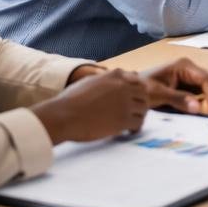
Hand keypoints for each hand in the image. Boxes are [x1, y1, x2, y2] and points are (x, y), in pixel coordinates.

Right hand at [32, 68, 148, 143]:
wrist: (64, 116)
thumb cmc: (70, 100)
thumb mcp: (89, 81)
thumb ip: (104, 80)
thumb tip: (110, 81)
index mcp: (115, 75)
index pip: (137, 80)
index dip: (136, 91)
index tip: (133, 100)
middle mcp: (123, 86)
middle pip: (143, 94)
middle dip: (140, 103)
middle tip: (135, 113)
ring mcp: (125, 102)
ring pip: (144, 108)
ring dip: (138, 116)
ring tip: (131, 124)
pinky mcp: (124, 119)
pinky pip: (138, 123)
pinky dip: (135, 128)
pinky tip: (128, 132)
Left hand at [140, 57, 207, 116]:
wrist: (128, 91)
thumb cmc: (139, 89)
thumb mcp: (156, 94)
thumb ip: (178, 100)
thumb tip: (198, 107)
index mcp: (184, 66)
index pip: (206, 80)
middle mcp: (190, 69)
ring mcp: (190, 78)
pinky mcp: (188, 87)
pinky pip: (206, 93)